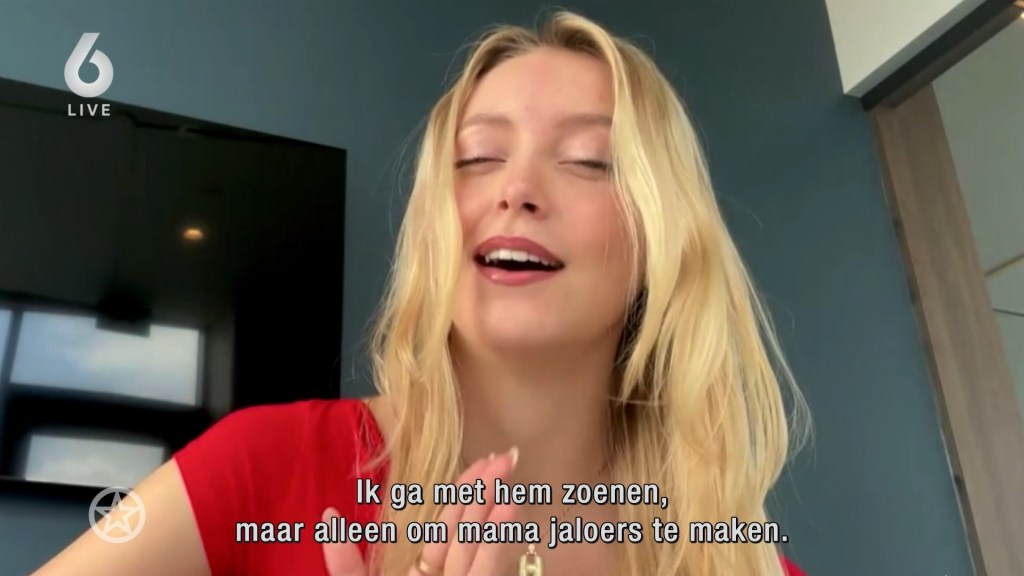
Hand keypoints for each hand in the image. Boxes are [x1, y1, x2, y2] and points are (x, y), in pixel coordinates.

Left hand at [322, 448, 519, 575]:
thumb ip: (345, 562)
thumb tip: (330, 516)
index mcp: (417, 574)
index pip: (443, 529)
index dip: (460, 495)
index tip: (480, 462)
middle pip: (467, 530)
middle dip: (485, 491)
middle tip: (506, 455)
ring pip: (479, 543)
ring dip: (494, 505)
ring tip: (508, 469)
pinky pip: (487, 569)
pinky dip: (497, 539)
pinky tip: (509, 506)